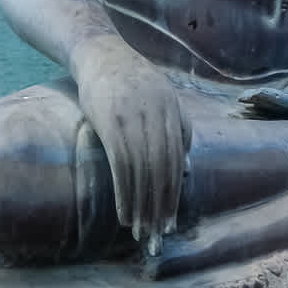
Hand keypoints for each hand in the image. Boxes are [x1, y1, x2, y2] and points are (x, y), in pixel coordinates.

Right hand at [75, 39, 190, 253]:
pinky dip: (124, 192)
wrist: (101, 54)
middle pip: (163, 169)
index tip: (171, 219)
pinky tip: (124, 212)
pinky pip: (121, 165)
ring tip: (140, 230)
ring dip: (142, 205)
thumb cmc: (133, 80)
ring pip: (143, 171)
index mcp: (172, 112)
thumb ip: (178, 128)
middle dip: (161, 204)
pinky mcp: (110, 124)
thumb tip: (185, 167)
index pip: (176, 161)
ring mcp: (133, 120)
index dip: (174, 193)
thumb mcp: (163, 98)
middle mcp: (157, 117)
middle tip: (158, 233)